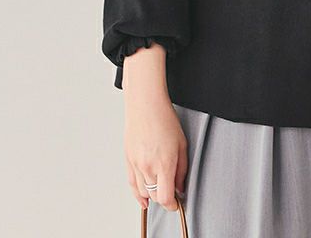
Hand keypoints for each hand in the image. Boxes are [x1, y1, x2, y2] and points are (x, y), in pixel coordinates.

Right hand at [124, 94, 187, 211]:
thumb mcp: (182, 144)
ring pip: (143, 192)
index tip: (177, 203)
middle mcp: (148, 167)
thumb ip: (182, 169)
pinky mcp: (128, 160)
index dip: (172, 204)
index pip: (166, 197)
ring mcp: (136, 165)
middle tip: (172, 193)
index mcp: (164, 164)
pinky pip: (132, 184)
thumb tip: (180, 185)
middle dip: (165, 198)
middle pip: (155, 196)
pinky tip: (143, 198)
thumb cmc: (164, 119)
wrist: (145, 105)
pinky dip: (137, 194)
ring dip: (152, 195)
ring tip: (160, 191)